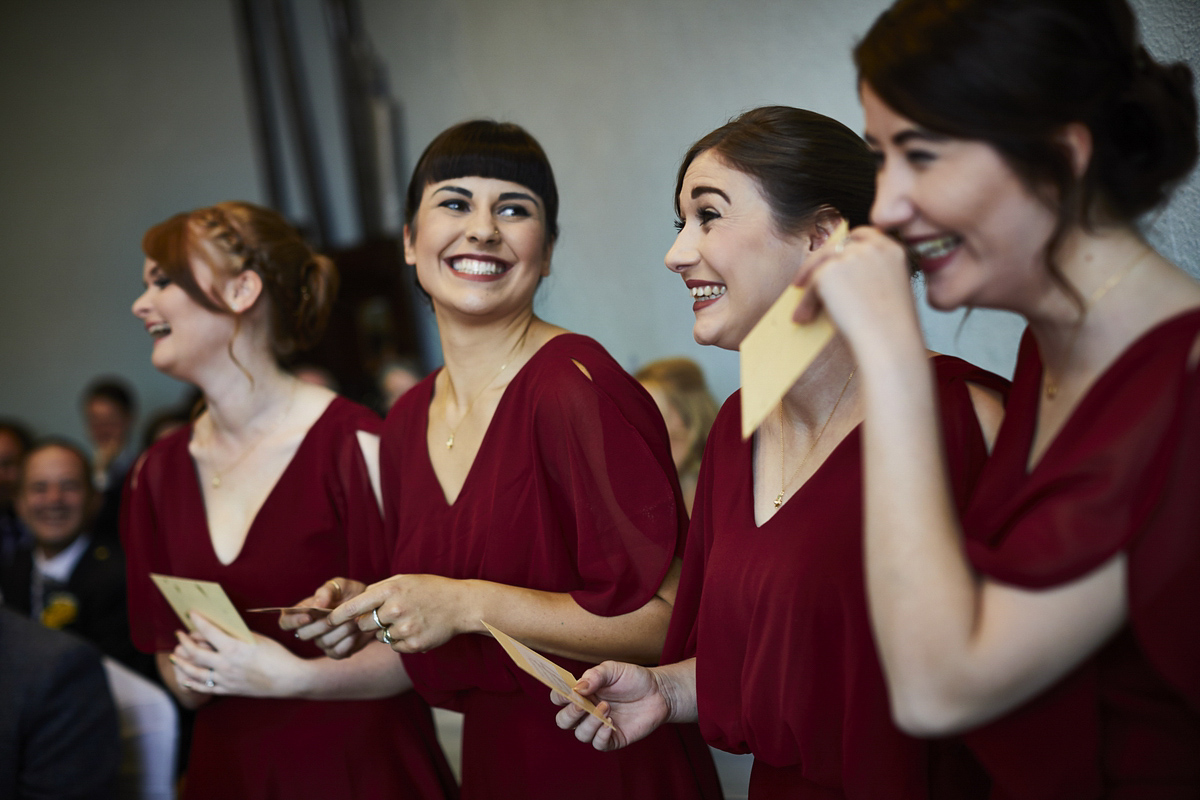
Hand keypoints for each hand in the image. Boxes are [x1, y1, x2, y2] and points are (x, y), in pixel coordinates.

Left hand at [169, 612, 304, 697]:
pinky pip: (204, 687)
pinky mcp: (228, 690)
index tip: (191, 614)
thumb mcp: (256, 638)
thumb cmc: (275, 655)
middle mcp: (225, 664)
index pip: (208, 631)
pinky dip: (191, 682)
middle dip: (184, 642)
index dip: (198, 621)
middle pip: (195, 653)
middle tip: (179, 634)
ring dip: (181, 662)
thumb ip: (235, 635)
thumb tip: (216, 629)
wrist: (287, 678)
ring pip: (194, 672)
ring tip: (175, 654)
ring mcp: (225, 679)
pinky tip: (185, 677)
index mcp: (234, 648)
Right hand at [282, 578, 373, 658]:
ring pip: (323, 642)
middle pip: (303, 634)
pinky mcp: (337, 651)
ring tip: (354, 620)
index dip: (293, 621)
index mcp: (305, 611)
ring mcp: (323, 641)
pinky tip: (357, 632)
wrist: (372, 605)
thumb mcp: (340, 585)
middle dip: (321, 625)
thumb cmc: (352, 593)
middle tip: (338, 616)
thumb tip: (316, 605)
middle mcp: (311, 629)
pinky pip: (337, 652)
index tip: (309, 616)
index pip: (285, 621)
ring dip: (340, 630)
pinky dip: (348, 642)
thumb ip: (326, 592)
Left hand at [327, 574, 471, 653]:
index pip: (355, 605)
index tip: (326, 621)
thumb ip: (379, 590)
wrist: (461, 604)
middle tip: (385, 615)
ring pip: (379, 637)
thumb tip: (356, 604)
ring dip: (387, 631)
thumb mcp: (404, 580)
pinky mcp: (414, 644)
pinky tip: (415, 629)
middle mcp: (396, 609)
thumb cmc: (430, 590)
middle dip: (368, 622)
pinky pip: (394, 647)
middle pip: (364, 624)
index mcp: (391, 590)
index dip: (337, 615)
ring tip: (407, 620)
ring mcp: (405, 628)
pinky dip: (401, 641)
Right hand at [553, 661, 673, 750]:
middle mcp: (586, 711)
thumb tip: (577, 687)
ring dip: (590, 722)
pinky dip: (600, 735)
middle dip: (570, 714)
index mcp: (582, 693)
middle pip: (563, 721)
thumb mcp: (613, 669)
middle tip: (583, 704)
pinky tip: (611, 723)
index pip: (559, 698)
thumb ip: (594, 675)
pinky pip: (598, 745)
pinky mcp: (612, 739)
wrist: (658, 692)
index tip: (569, 691)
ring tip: (607, 707)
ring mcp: (598, 726)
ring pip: (580, 734)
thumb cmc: (633, 679)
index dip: (558, 696)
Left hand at [792, 226, 923, 360]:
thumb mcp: (887, 293)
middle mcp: (873, 248)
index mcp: (894, 251)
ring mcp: (851, 256)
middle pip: (836, 246)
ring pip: (820, 265)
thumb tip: (834, 281)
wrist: (890, 343)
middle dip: (819, 265)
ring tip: (802, 313)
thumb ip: (868, 277)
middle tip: (803, 283)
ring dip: (809, 289)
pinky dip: (805, 302)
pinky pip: (811, 283)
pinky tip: (803, 319)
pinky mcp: (830, 270)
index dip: (845, 246)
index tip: (832, 259)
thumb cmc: (893, 330)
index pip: (864, 234)